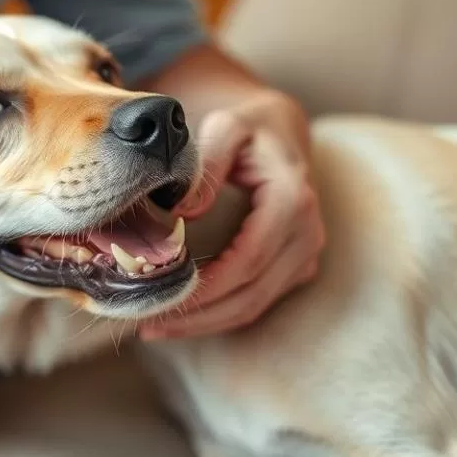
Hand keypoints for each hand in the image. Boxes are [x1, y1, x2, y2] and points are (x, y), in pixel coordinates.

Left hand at [139, 91, 324, 339]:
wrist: (283, 132)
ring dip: (207, 323)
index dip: (206, 288)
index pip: (247, 261)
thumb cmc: (250, 129)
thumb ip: (207, 164)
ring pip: (255, 305)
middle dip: (200, 316)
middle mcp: (307, 233)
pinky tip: (184, 316)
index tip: (162, 299)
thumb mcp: (227, 128)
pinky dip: (222, 313)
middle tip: (149, 326)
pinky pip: (259, 299)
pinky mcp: (297, 265)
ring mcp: (306, 253)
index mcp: (292, 200)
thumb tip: (186, 211)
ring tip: (158, 328)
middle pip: (251, 293)